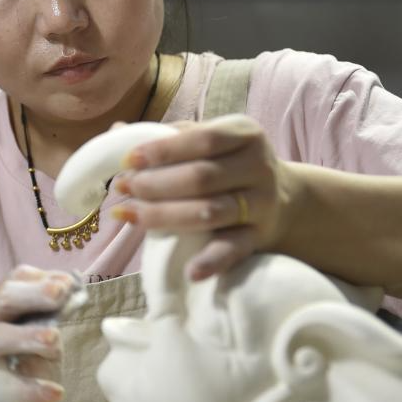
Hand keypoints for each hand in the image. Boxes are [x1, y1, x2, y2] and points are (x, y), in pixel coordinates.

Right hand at [0, 265, 74, 401]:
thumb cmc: (9, 376)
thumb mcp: (33, 346)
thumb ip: (47, 322)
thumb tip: (72, 298)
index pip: (12, 283)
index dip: (40, 280)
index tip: (67, 284)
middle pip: (0, 299)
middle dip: (32, 294)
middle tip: (58, 294)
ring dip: (26, 336)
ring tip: (54, 341)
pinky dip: (28, 388)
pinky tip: (54, 392)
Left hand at [111, 116, 294, 279]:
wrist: (284, 200)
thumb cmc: (229, 165)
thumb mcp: (210, 143)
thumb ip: (169, 137)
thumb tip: (118, 130)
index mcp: (244, 134)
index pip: (203, 138)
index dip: (164, 150)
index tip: (128, 160)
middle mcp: (258, 166)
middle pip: (202, 177)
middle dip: (156, 184)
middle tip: (123, 189)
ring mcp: (262, 204)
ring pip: (211, 212)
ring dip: (165, 215)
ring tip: (130, 216)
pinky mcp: (259, 237)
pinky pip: (234, 250)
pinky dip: (212, 261)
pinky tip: (190, 271)